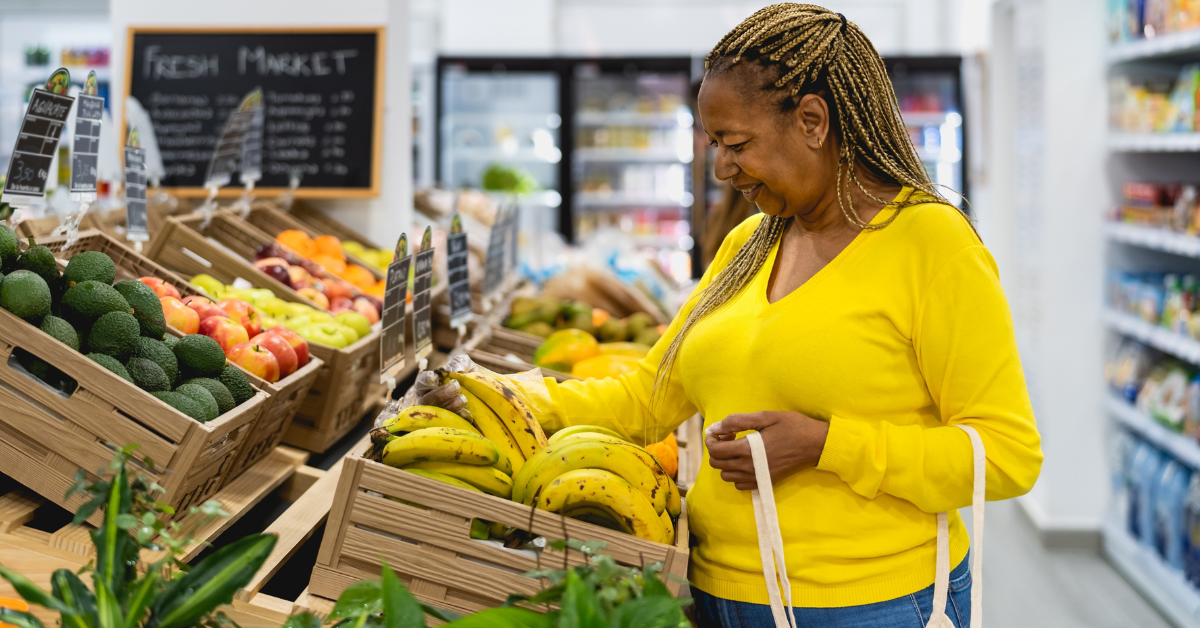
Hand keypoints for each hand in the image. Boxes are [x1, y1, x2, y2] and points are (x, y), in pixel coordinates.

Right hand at [386, 354, 477, 425]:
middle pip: (428, 400)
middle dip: (441, 393)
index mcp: (429, 386)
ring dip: (451, 406)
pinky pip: (451, 426)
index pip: (421, 383)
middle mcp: (429, 402)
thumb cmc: (468, 376)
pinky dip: (459, 419)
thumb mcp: (465, 365)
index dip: (426, 381)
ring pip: (438, 414)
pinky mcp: (450, 426)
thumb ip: (459, 362)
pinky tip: (468, 413)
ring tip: (463, 399)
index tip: (435, 378)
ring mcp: (438, 416)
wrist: (485, 395)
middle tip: (456, 386)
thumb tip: (456, 370)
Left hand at [705, 411, 828, 489]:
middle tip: (730, 436)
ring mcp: (757, 477)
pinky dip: (737, 474)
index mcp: (748, 450)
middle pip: (717, 464)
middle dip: (717, 449)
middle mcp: (749, 467)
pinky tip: (746, 461)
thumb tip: (715, 427)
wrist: (816, 444)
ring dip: (726, 462)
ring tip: (737, 448)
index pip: (715, 450)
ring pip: (726, 476)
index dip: (710, 439)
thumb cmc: (793, 426)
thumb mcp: (765, 416)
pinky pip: (740, 485)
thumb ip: (737, 421)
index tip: (718, 431)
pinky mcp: (765, 482)